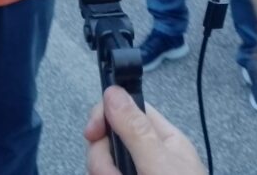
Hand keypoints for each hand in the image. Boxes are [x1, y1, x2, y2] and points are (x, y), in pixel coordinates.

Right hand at [85, 86, 205, 174]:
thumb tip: (112, 90)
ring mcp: (136, 171)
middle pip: (108, 138)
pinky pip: (103, 173)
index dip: (104, 115)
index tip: (91, 132)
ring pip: (102, 160)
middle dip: (103, 157)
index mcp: (165, 139)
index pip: (127, 109)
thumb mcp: (159, 164)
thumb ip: (135, 129)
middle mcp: (148, 154)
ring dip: (104, 172)